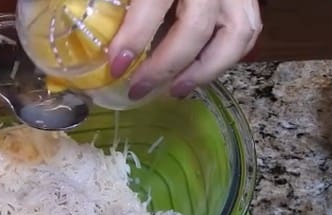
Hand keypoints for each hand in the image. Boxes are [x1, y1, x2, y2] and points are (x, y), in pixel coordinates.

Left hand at [108, 0, 261, 100]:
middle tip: (138, 88)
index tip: (115, 65)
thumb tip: (82, 17)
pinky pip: (249, 29)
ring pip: (236, 34)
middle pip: (196, 26)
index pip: (156, 1)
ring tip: (175, 90)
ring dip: (205, 70)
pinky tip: (200, 71)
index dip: (135, 36)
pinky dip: (226, 56)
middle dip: (165, 65)